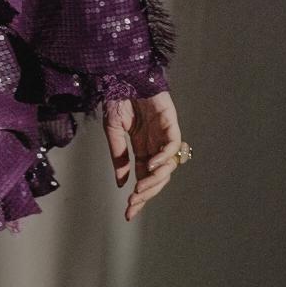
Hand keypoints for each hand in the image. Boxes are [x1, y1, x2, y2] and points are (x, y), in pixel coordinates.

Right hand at [101, 90, 185, 221]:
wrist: (122, 73)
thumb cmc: (117, 97)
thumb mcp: (112, 131)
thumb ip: (119, 157)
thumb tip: (122, 183)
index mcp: (141, 147)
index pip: (142, 177)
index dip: (138, 196)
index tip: (128, 213)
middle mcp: (155, 144)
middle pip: (157, 176)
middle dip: (146, 192)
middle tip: (133, 204)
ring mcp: (164, 133)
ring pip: (168, 165)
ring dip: (155, 180)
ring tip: (140, 189)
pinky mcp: (170, 121)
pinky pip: (173, 144)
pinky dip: (163, 157)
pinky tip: (150, 165)